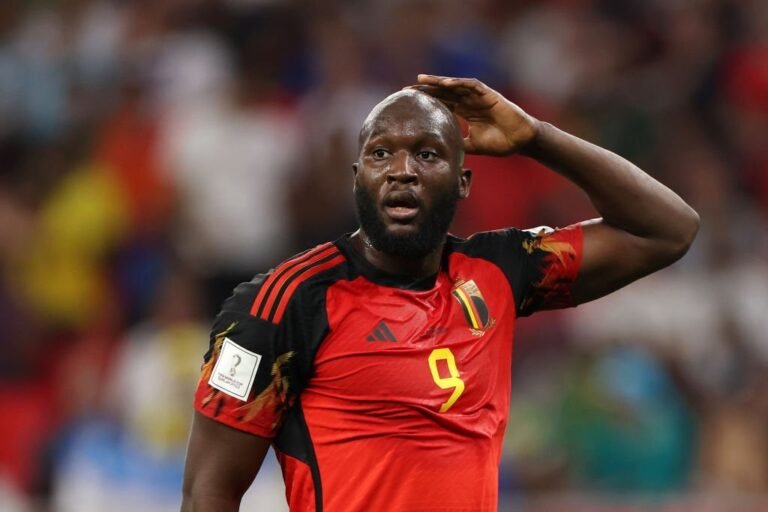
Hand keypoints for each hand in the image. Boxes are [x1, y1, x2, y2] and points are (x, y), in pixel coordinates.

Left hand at [408, 75, 537, 155]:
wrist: (520, 141)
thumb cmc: (499, 142)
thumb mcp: (472, 145)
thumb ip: (458, 143)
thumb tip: (441, 152)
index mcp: (465, 112)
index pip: (442, 104)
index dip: (426, 102)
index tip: (409, 103)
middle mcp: (470, 101)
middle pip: (444, 92)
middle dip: (426, 90)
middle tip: (407, 89)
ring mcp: (479, 96)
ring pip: (455, 85)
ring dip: (438, 82)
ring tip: (421, 80)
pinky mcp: (489, 94)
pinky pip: (471, 85)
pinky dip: (458, 82)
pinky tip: (445, 83)